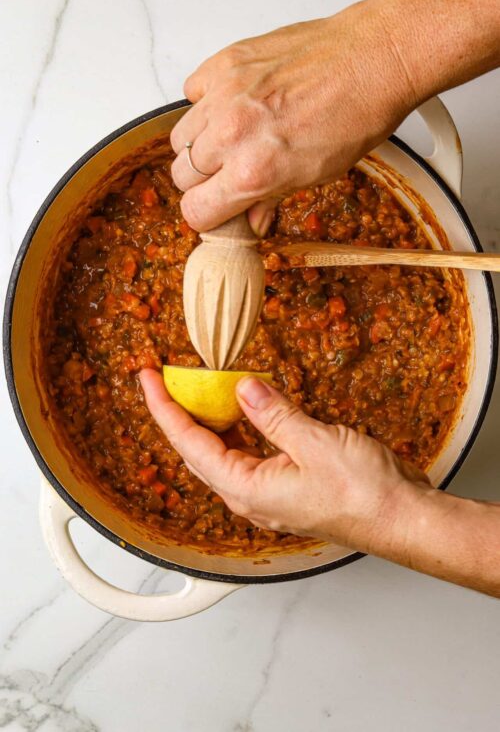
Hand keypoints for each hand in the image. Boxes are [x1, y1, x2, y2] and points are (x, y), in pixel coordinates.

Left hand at [139, 369, 429, 552]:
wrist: (403, 519)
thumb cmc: (365, 494)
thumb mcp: (314, 442)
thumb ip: (272, 414)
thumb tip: (241, 388)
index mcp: (246, 488)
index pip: (189, 442)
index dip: (165, 408)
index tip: (149, 379)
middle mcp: (250, 496)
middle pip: (199, 450)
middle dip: (179, 413)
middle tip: (166, 379)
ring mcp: (269, 494)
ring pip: (224, 453)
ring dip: (210, 420)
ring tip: (199, 388)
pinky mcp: (288, 487)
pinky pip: (250, 454)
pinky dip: (240, 429)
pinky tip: (246, 409)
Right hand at [169, 0, 417, 233]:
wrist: (372, 60)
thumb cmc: (355, 117)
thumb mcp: (314, 177)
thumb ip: (269, 200)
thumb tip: (249, 221)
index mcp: (253, 173)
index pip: (196, 211)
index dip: (207, 215)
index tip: (218, 209)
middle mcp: (231, 135)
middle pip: (182, 176)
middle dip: (203, 182)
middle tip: (229, 175)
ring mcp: (225, 95)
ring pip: (180, 137)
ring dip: (200, 145)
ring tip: (231, 139)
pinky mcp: (225, 63)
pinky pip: (192, 93)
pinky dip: (205, 103)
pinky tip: (234, 106)